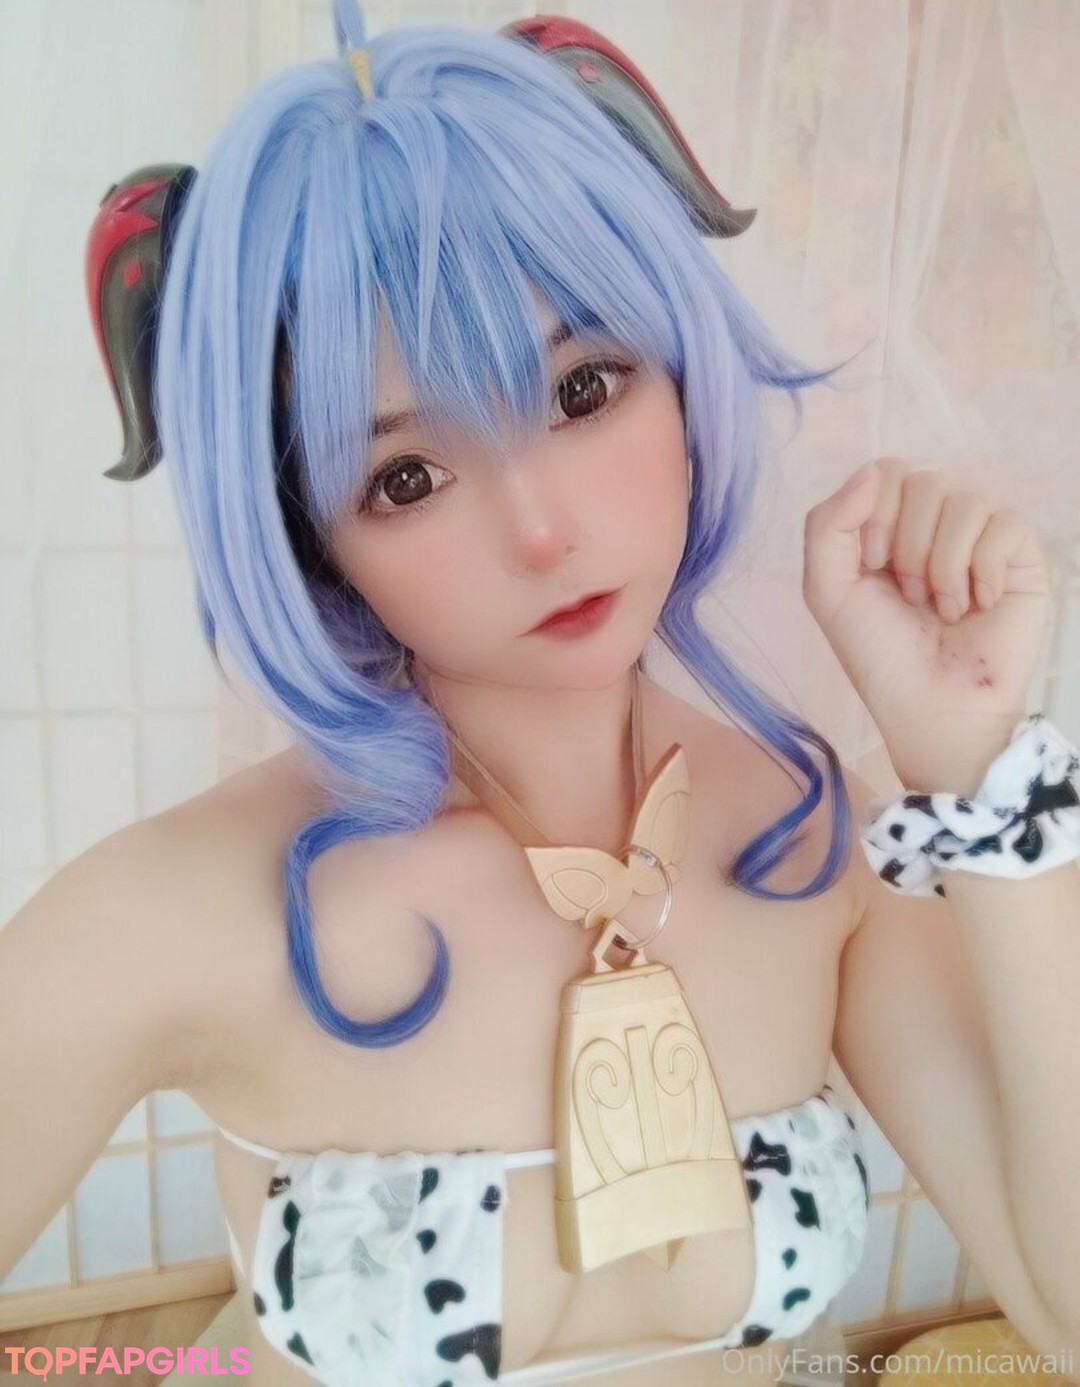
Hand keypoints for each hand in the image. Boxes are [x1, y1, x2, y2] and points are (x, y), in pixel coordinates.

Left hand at [802, 457, 1052, 792]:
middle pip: (925, 480)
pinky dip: (981, 571)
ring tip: (942, 608)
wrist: (931, 707)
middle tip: (910, 596)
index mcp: (891, 522)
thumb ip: (827, 525)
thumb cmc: (879, 654)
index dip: (877, 515)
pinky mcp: (1022, 556)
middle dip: (908, 547)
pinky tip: (977, 605)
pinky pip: (1005, 524)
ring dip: (942, 566)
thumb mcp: (827, 590)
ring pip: (966, 499)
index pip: (888, 470)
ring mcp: (982, 535)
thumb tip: (871, 471)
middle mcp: (938, 520)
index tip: (873, 566)